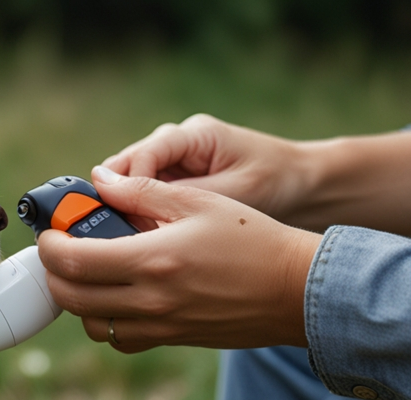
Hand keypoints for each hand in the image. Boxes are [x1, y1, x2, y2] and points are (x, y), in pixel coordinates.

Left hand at [37, 170, 322, 352]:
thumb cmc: (253, 239)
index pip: (72, 261)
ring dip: (78, 299)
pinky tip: (118, 296)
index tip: (51, 232)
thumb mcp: (197, 202)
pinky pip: (120, 339)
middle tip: (61, 251)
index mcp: (152, 260)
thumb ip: (140, 191)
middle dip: (54, 272)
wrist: (297, 291)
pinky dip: (105, 321)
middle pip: (70, 297)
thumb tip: (99, 180)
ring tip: (90, 272)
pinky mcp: (171, 339)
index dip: (49, 245)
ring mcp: (160, 326)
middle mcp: (150, 300)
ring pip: (91, 324)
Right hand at [102, 114, 312, 222]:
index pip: (141, 156)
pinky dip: (138, 217)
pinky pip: (142, 198)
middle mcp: (175, 144)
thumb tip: (136, 207)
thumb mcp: (235, 192)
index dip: (126, 188)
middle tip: (121, 235)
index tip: (125, 220)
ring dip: (126, 210)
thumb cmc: (277, 183)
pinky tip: (145, 240)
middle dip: (117, 199)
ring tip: (134, 240)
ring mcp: (172, 163)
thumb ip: (185, 197)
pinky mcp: (173, 183)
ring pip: (128, 184)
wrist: (305, 187)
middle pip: (124, 167)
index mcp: (192, 135)